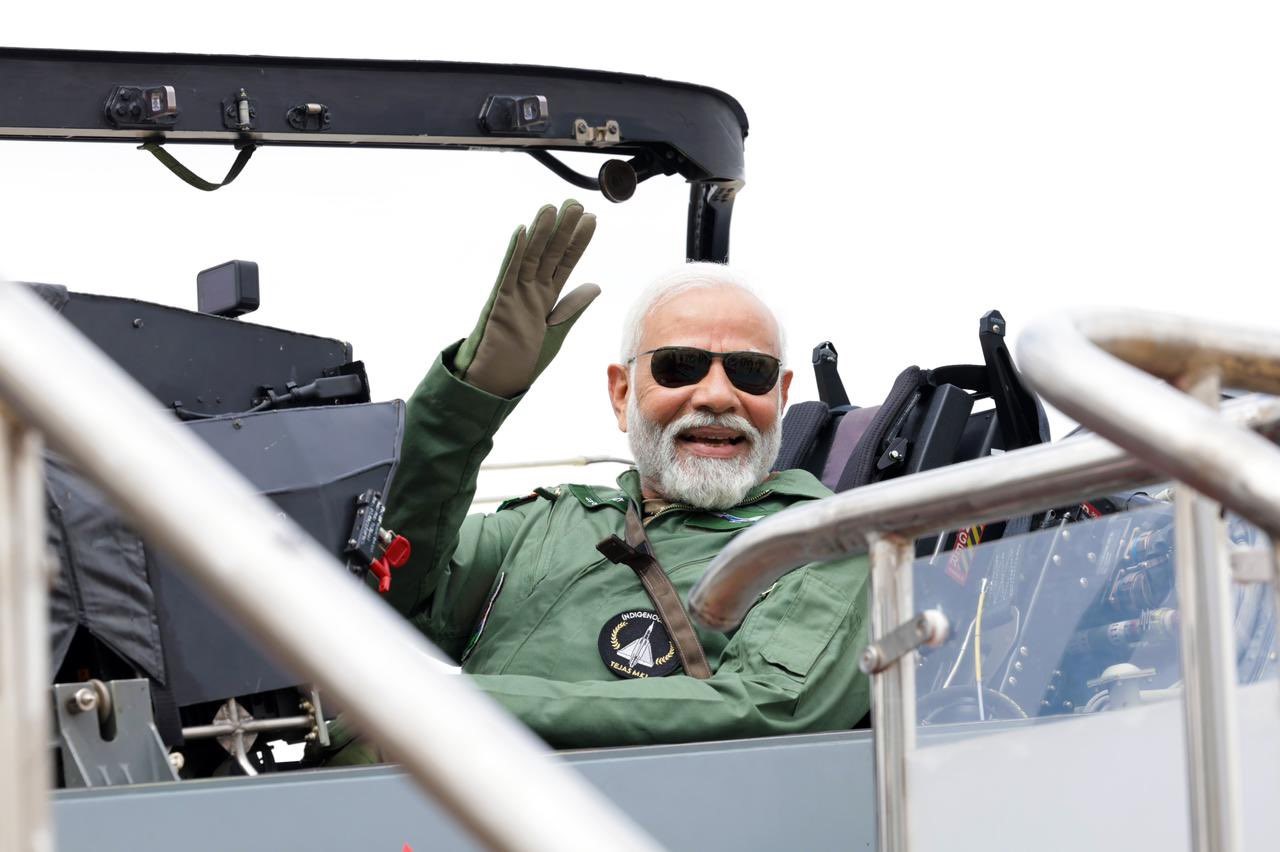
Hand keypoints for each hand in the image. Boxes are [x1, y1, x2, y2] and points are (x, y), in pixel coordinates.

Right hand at [454, 200, 598, 396]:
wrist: (499, 381)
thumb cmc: (523, 359)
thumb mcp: (557, 331)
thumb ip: (573, 307)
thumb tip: (595, 285)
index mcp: (545, 297)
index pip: (565, 263)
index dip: (578, 242)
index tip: (591, 220)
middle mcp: (530, 291)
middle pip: (549, 254)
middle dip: (563, 229)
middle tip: (575, 203)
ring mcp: (514, 295)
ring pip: (530, 258)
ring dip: (541, 233)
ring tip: (553, 208)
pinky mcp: (499, 304)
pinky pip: (508, 275)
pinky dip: (515, 254)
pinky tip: (523, 232)